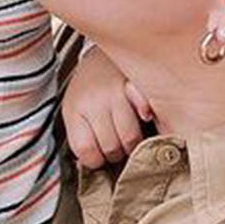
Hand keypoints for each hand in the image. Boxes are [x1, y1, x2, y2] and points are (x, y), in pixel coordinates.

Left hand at [62, 45, 151, 168]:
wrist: (102, 53)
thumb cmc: (90, 89)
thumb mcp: (75, 110)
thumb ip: (81, 138)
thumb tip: (86, 170)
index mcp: (75, 109)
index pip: (86, 150)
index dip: (95, 160)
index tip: (100, 156)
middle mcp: (94, 100)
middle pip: (111, 147)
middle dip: (117, 153)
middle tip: (118, 144)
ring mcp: (117, 91)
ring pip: (131, 138)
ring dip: (134, 144)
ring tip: (131, 136)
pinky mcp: (138, 83)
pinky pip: (147, 110)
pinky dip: (149, 117)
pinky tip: (146, 117)